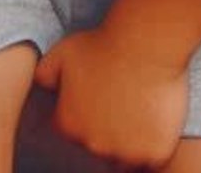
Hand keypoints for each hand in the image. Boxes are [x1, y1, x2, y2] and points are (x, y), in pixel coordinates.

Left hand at [35, 23, 187, 168]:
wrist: (146, 41)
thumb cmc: (105, 42)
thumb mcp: (63, 51)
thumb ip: (44, 74)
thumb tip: (42, 85)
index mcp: (69, 127)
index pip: (75, 133)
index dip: (89, 116)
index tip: (102, 98)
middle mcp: (93, 146)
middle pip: (100, 147)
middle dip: (110, 129)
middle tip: (124, 100)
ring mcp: (125, 153)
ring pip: (126, 158)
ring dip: (131, 141)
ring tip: (142, 111)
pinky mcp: (155, 152)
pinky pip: (154, 159)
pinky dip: (156, 144)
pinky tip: (159, 119)